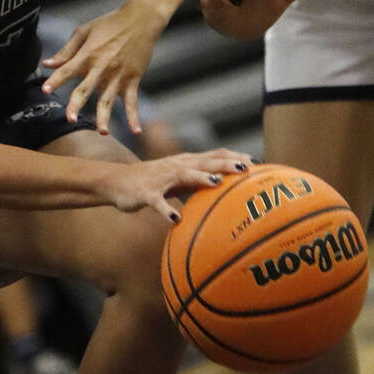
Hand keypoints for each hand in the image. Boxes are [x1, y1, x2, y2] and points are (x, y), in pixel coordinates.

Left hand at [40, 0, 167, 135]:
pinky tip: (136, 131)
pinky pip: (133, 101)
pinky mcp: (132, 79)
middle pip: (86, 89)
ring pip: (109, 99)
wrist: (141, 19)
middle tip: (70, 119)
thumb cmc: (110, 24)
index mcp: (88, 54)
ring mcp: (118, 75)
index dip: (56, 80)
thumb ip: (66, 50)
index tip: (45, 90)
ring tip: (102, 131)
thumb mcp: (84, 31)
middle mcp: (102, 67)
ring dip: (105, 116)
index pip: (68, 69)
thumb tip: (48, 64)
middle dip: (77, 104)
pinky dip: (134, 116)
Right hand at [103, 149, 252, 221]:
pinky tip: (175, 218)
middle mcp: (175, 166)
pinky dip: (165, 209)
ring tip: (216, 182)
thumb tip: (226, 192)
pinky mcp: (145, 193)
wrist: (116, 182)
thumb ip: (199, 182)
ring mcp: (160, 178)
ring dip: (199, 177)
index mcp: (185, 163)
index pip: (213, 156)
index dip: (234, 157)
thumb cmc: (152, 182)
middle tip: (246, 168)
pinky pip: (156, 202)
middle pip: (203, 161)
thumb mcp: (178, 180)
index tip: (256, 163)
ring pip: (182, 174)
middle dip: (224, 164)